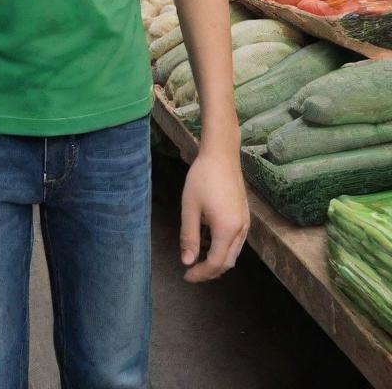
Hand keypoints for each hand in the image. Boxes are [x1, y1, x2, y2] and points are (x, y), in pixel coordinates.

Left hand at [180, 147, 249, 281]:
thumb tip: (187, 262)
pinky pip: (236, 242)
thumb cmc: (202, 178)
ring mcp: (245, 223)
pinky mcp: (245, 216)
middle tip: (191, 272)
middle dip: (210, 271)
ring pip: (234, 253)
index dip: (201, 274)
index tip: (186, 276)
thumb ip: (189, 236)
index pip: (216, 263)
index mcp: (227, 230)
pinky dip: (224, 250)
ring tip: (198, 261)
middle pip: (228, 262)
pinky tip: (210, 244)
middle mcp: (241, 230)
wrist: (222, 155)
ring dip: (218, 262)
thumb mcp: (190, 207)